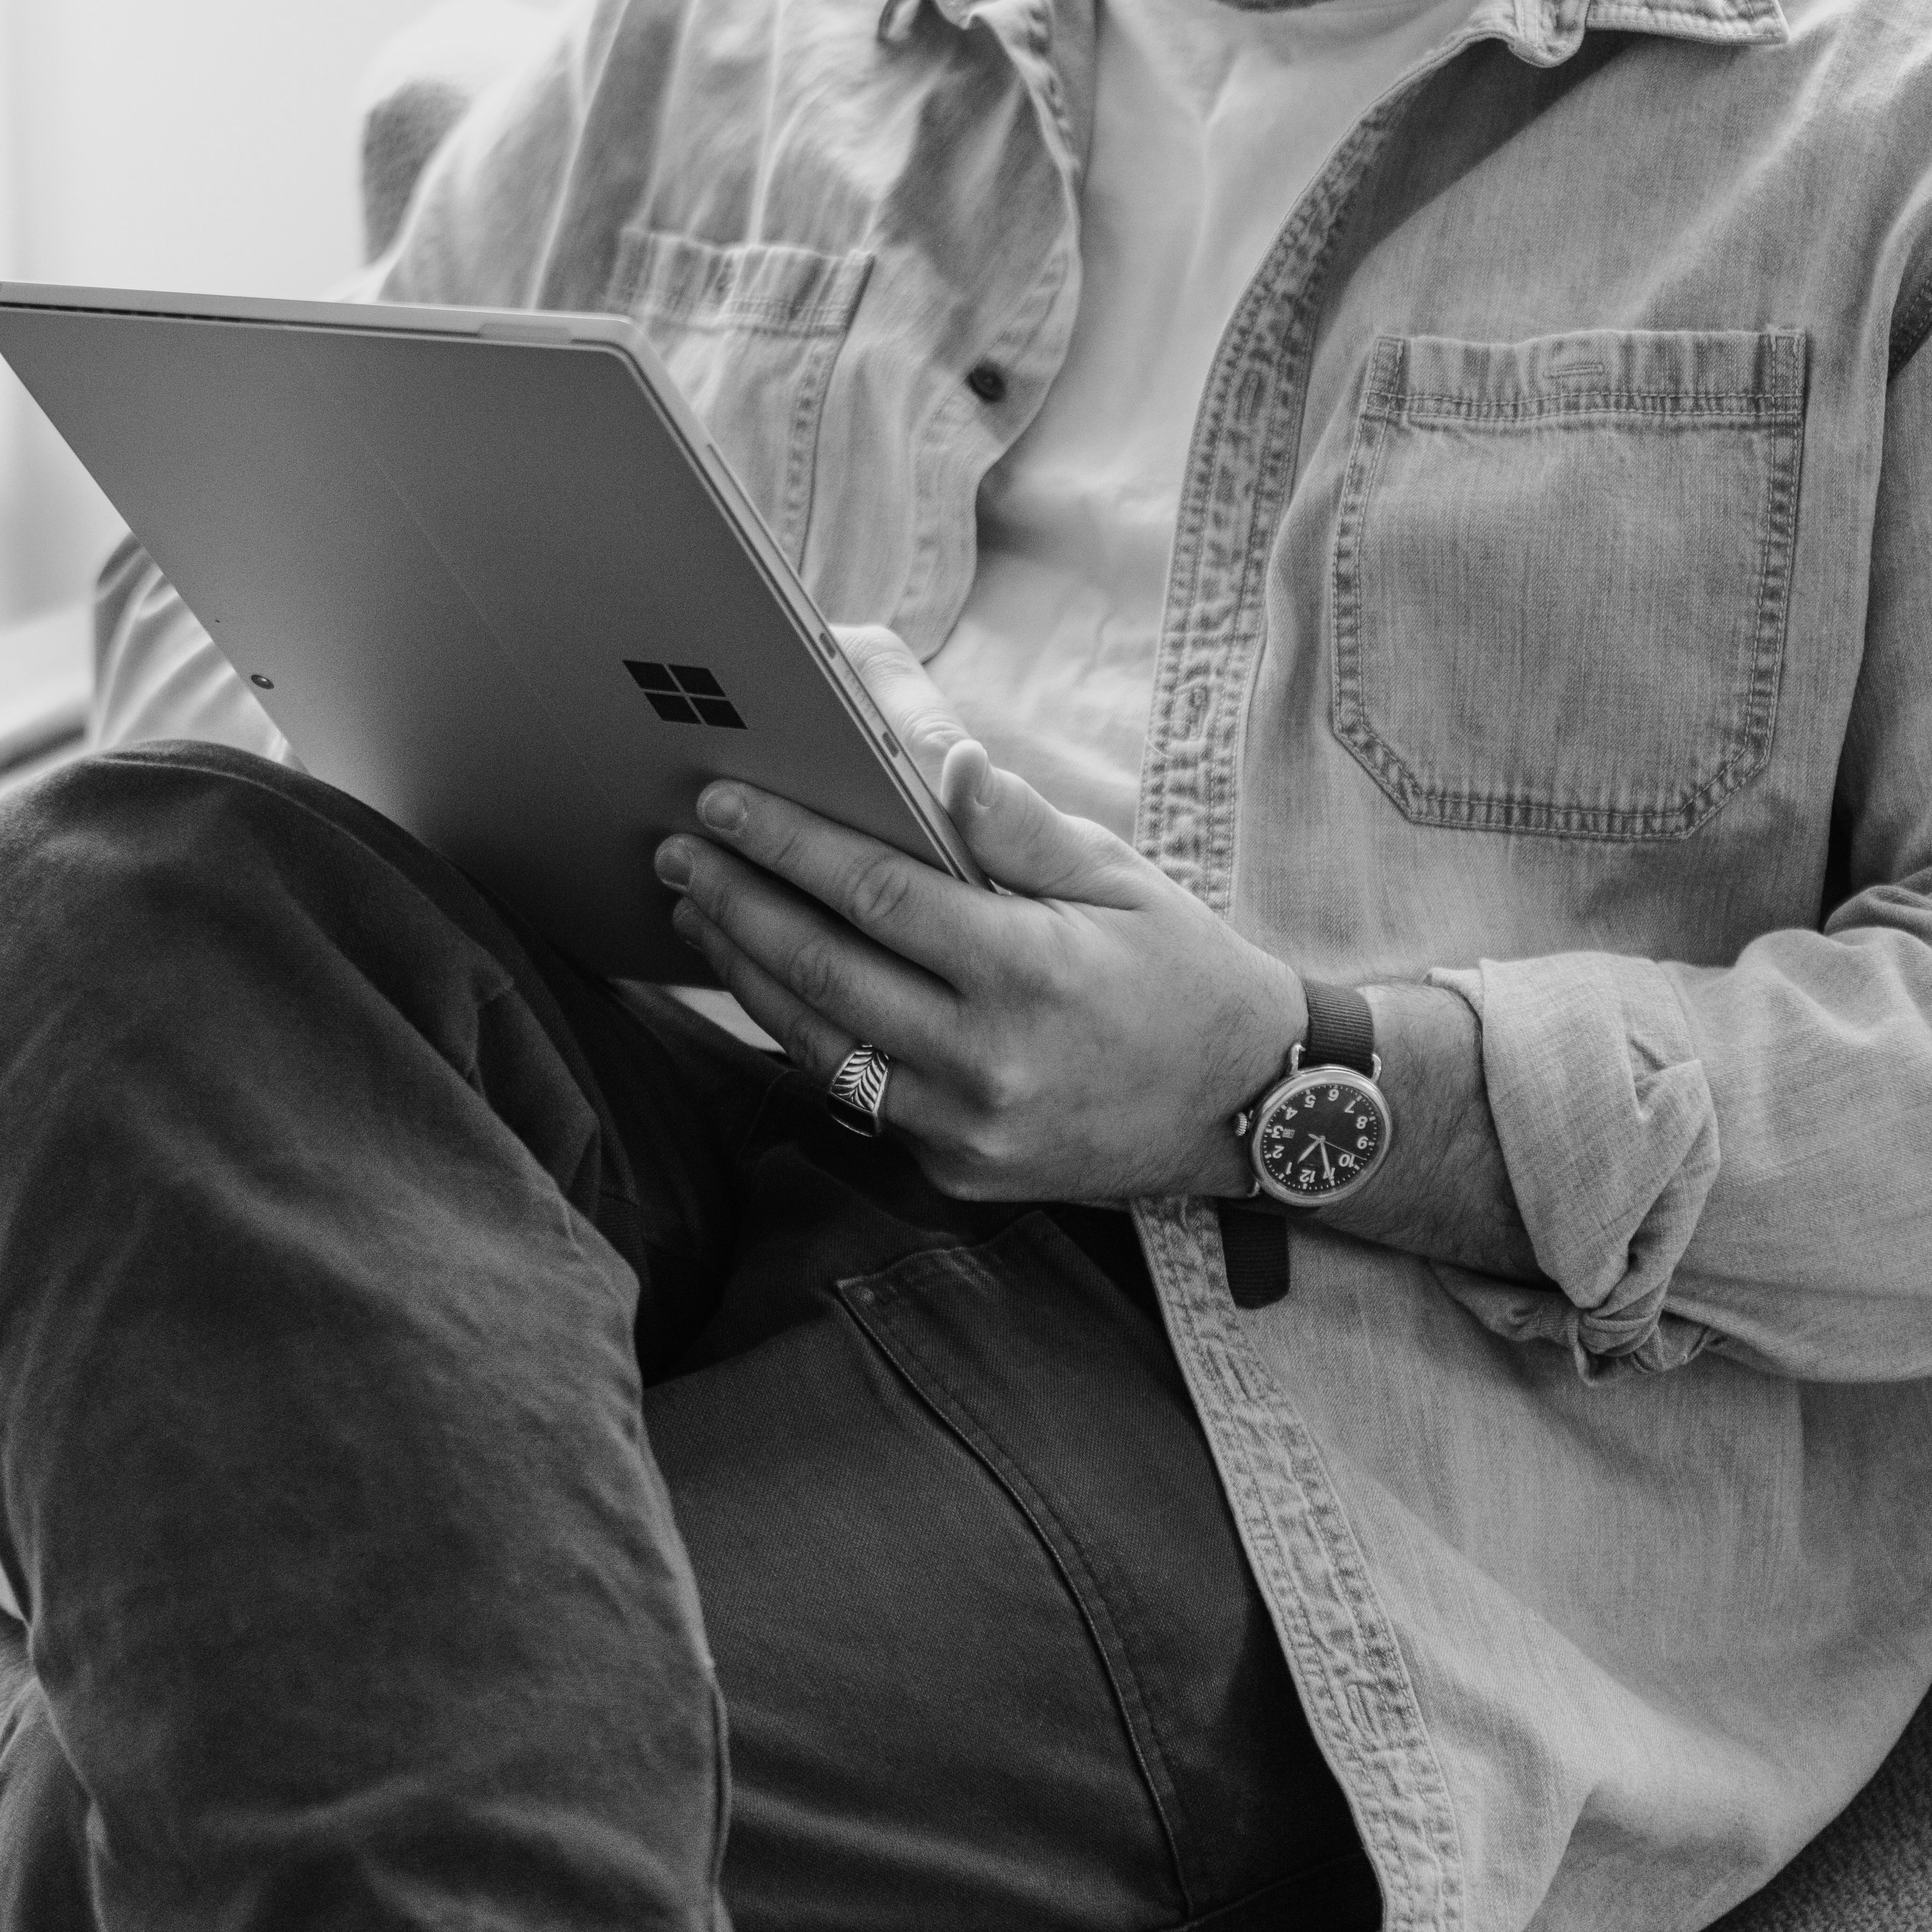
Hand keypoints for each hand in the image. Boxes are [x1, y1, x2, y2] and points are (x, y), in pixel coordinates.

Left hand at [654, 726, 1306, 1207]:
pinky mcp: (960, 1173)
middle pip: (824, 971)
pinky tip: (771, 988)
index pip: (874, 893)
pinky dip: (806, 1038)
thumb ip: (1019, 828)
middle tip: (678, 853)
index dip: (787, 842)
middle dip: (737, 904)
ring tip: (701, 912)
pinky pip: (861, 1099)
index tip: (723, 801)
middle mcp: (989, 1061)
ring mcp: (969, 1130)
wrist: (1254, 1107)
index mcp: (1029, 973)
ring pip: (822, 1046)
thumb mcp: (1121, 880)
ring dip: (749, 973)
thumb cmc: (1183, 972)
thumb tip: (939, 758)